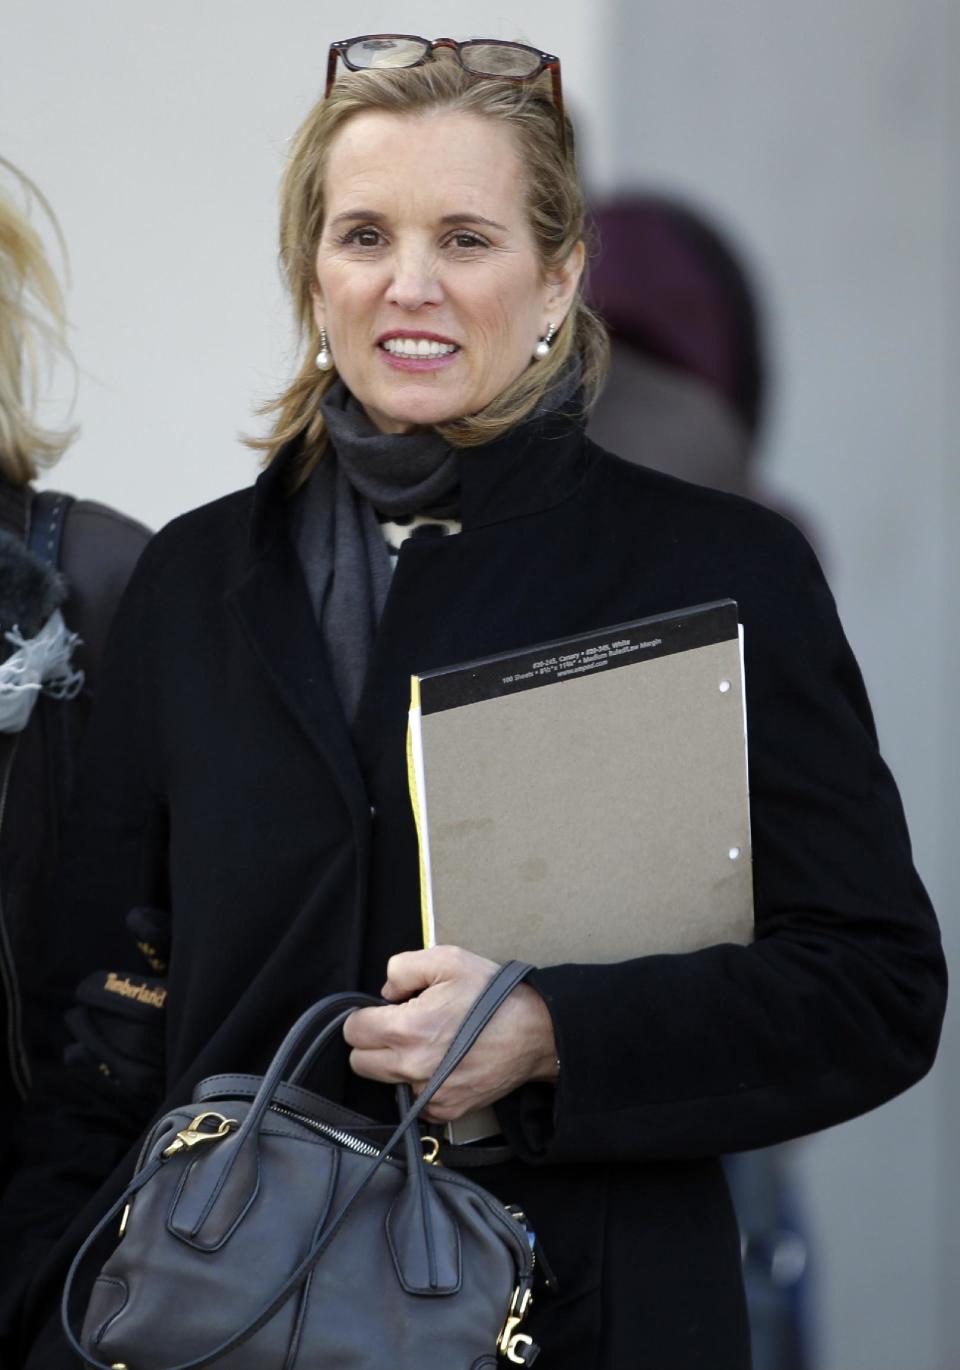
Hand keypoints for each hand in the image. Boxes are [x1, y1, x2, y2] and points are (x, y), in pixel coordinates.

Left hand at [343, 946, 557, 1122]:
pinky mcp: (445, 1110)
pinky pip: (413, 1100)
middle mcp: (413, 1067)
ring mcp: (429, 1094)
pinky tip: (442, 1062)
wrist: (536, 1033)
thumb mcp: (448, 959)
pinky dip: (419, 1084)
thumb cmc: (494, 995)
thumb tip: (387, 991)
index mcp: (408, 1028)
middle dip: (372, 1042)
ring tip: (427, 1043)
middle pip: (360, 1063)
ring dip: (395, 1065)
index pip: (354, 1031)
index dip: (365, 1015)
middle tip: (400, 1026)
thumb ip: (403, 968)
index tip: (383, 1011)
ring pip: (385, 1083)